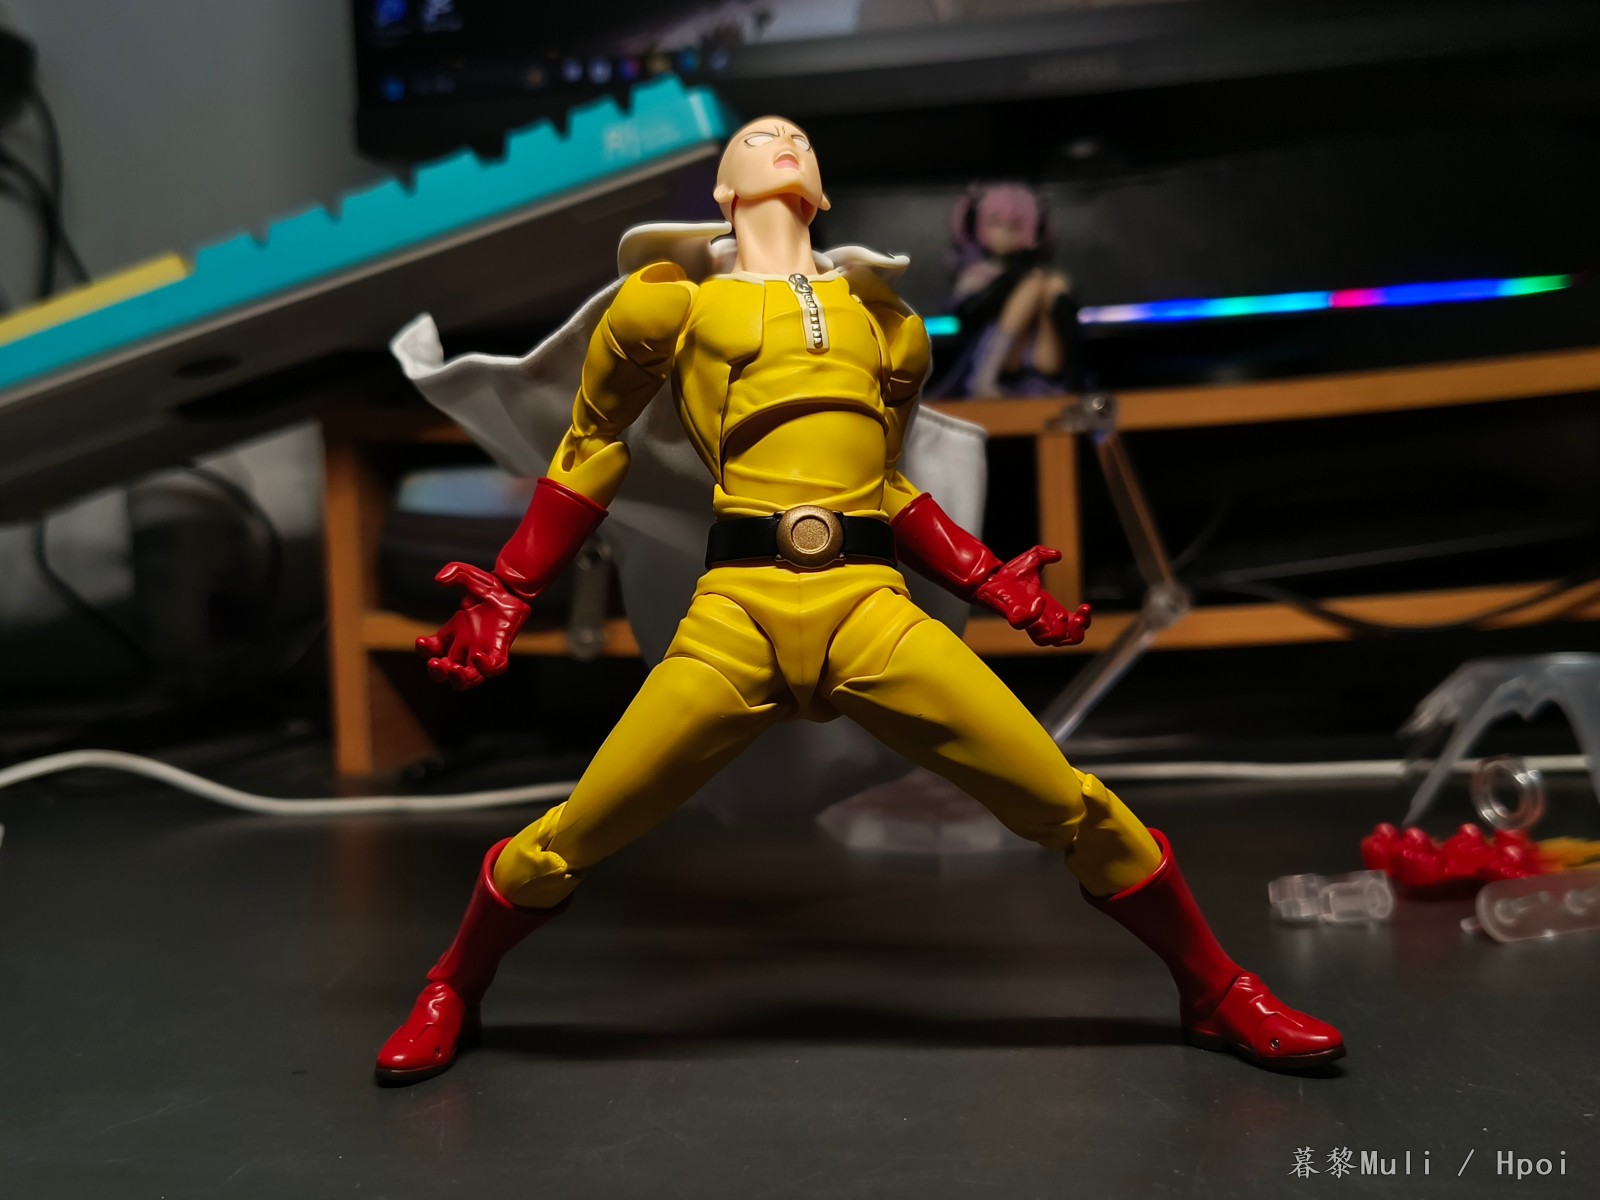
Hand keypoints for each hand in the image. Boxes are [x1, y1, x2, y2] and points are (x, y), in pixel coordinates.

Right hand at [417, 562, 530, 689]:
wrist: (513, 589)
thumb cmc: (489, 586)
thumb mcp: (467, 575)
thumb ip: (453, 573)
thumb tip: (438, 580)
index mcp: (453, 633)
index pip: (432, 650)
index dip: (425, 649)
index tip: (422, 640)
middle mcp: (465, 646)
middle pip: (446, 671)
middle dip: (437, 673)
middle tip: (436, 664)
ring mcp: (483, 651)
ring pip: (468, 679)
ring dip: (458, 679)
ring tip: (454, 670)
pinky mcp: (501, 651)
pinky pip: (493, 669)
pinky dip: (484, 667)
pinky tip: (478, 656)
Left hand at [972, 546, 1092, 646]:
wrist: (990, 577)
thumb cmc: (1011, 575)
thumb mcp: (1033, 559)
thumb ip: (1045, 555)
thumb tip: (1057, 554)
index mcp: (1050, 612)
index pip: (1071, 628)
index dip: (1083, 623)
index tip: (1085, 607)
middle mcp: (1040, 620)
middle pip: (1064, 640)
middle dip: (1076, 633)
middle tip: (1077, 617)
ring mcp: (1026, 620)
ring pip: (1046, 641)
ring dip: (1058, 631)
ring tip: (1063, 616)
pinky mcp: (1012, 615)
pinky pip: (1022, 624)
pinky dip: (1033, 615)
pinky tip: (1038, 601)